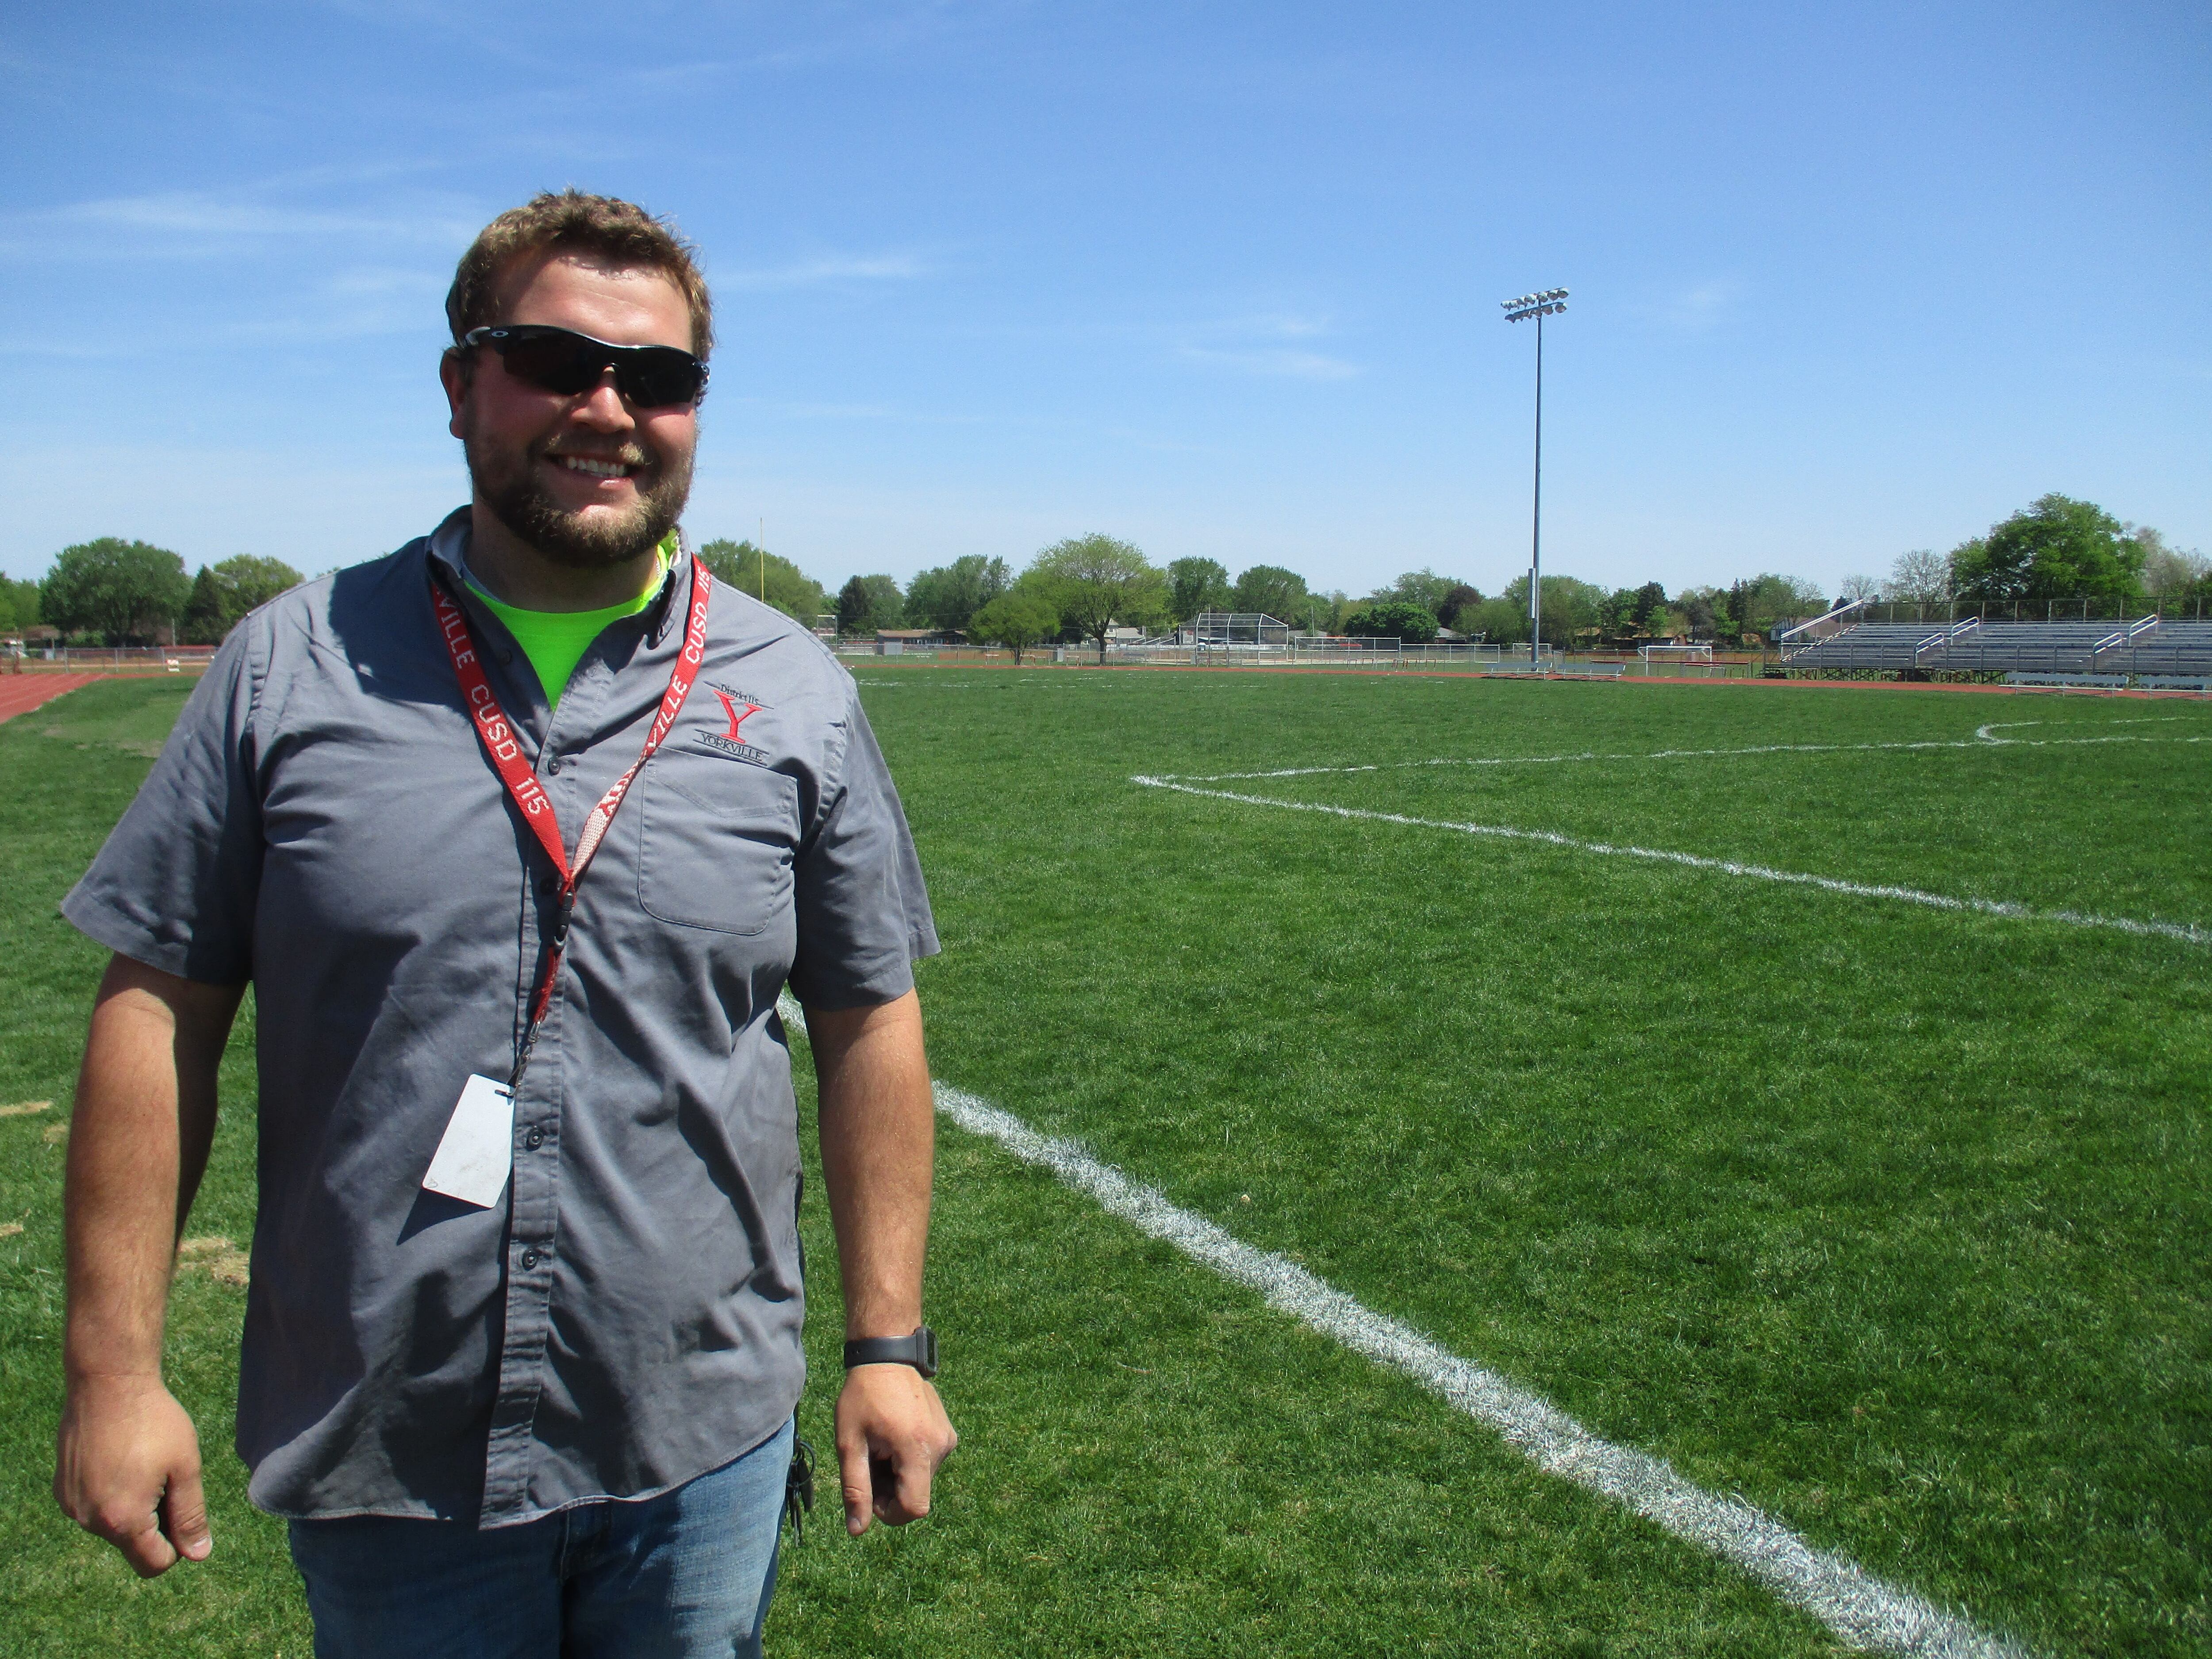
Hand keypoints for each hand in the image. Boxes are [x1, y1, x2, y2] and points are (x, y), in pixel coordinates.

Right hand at [54, 1373, 211, 1576]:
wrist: (109, 1383)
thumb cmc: (154, 1422)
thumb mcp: (185, 1467)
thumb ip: (191, 1516)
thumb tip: (199, 1555)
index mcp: (123, 1521)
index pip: (153, 1564)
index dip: (177, 1546)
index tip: (185, 1509)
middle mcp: (90, 1521)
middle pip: (133, 1545)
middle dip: (155, 1524)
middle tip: (167, 1478)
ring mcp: (71, 1506)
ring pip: (113, 1526)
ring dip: (133, 1507)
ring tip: (143, 1464)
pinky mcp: (62, 1489)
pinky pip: (93, 1508)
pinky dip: (111, 1494)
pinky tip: (121, 1460)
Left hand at [834, 1363, 956, 1535]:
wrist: (886, 1357)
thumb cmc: (862, 1398)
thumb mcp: (849, 1443)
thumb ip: (855, 1488)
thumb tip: (857, 1530)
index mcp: (916, 1449)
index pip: (914, 1508)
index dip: (889, 1511)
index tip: (870, 1488)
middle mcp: (940, 1446)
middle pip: (917, 1495)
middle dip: (890, 1489)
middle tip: (869, 1459)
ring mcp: (947, 1439)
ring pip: (922, 1480)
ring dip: (899, 1475)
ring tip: (881, 1445)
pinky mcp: (948, 1434)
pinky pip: (928, 1463)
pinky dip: (909, 1461)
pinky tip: (894, 1438)